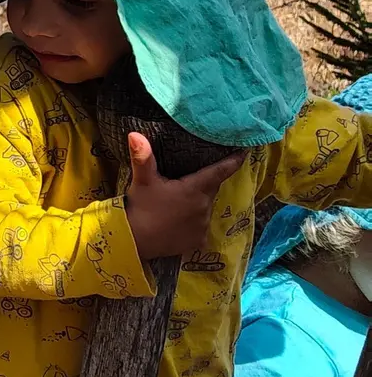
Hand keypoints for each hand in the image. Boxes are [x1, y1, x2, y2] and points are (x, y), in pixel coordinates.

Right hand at [122, 130, 240, 262]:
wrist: (134, 242)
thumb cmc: (140, 208)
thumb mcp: (142, 181)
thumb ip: (142, 158)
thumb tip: (134, 134)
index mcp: (194, 190)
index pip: (218, 172)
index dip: (232, 162)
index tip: (243, 153)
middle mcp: (204, 208)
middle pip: (210, 189)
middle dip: (205, 183)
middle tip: (190, 179)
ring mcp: (202, 226)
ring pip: (205, 208)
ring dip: (197, 203)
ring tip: (178, 203)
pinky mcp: (198, 241)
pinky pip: (200, 227)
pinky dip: (193, 222)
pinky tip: (178, 222)